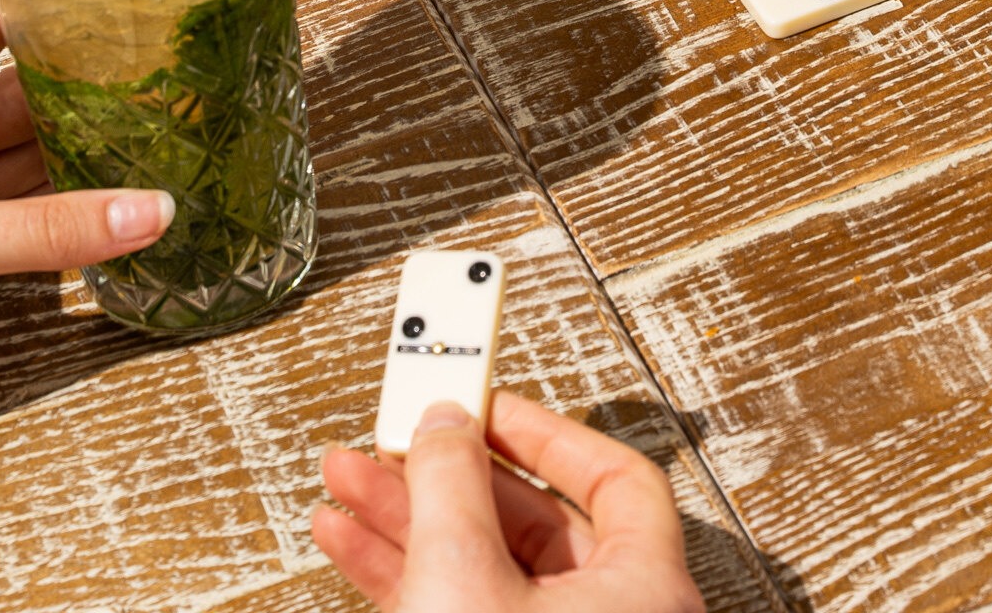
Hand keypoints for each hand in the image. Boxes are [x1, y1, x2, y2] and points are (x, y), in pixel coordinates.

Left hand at [0, 0, 171, 483]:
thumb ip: (44, 229)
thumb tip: (150, 210)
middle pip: (26, 92)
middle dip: (93, 78)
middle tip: (178, 62)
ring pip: (35, 161)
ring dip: (94, 153)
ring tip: (174, 129)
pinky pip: (32, 229)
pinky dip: (80, 221)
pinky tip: (132, 211)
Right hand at [313, 393, 702, 612]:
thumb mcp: (460, 581)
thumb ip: (447, 488)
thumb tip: (443, 423)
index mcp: (645, 590)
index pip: (613, 478)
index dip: (543, 432)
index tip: (485, 399)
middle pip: (535, 521)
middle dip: (449, 477)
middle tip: (394, 439)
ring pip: (488, 569)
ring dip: (411, 522)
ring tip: (345, 486)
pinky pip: (465, 610)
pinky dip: (410, 576)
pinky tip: (353, 545)